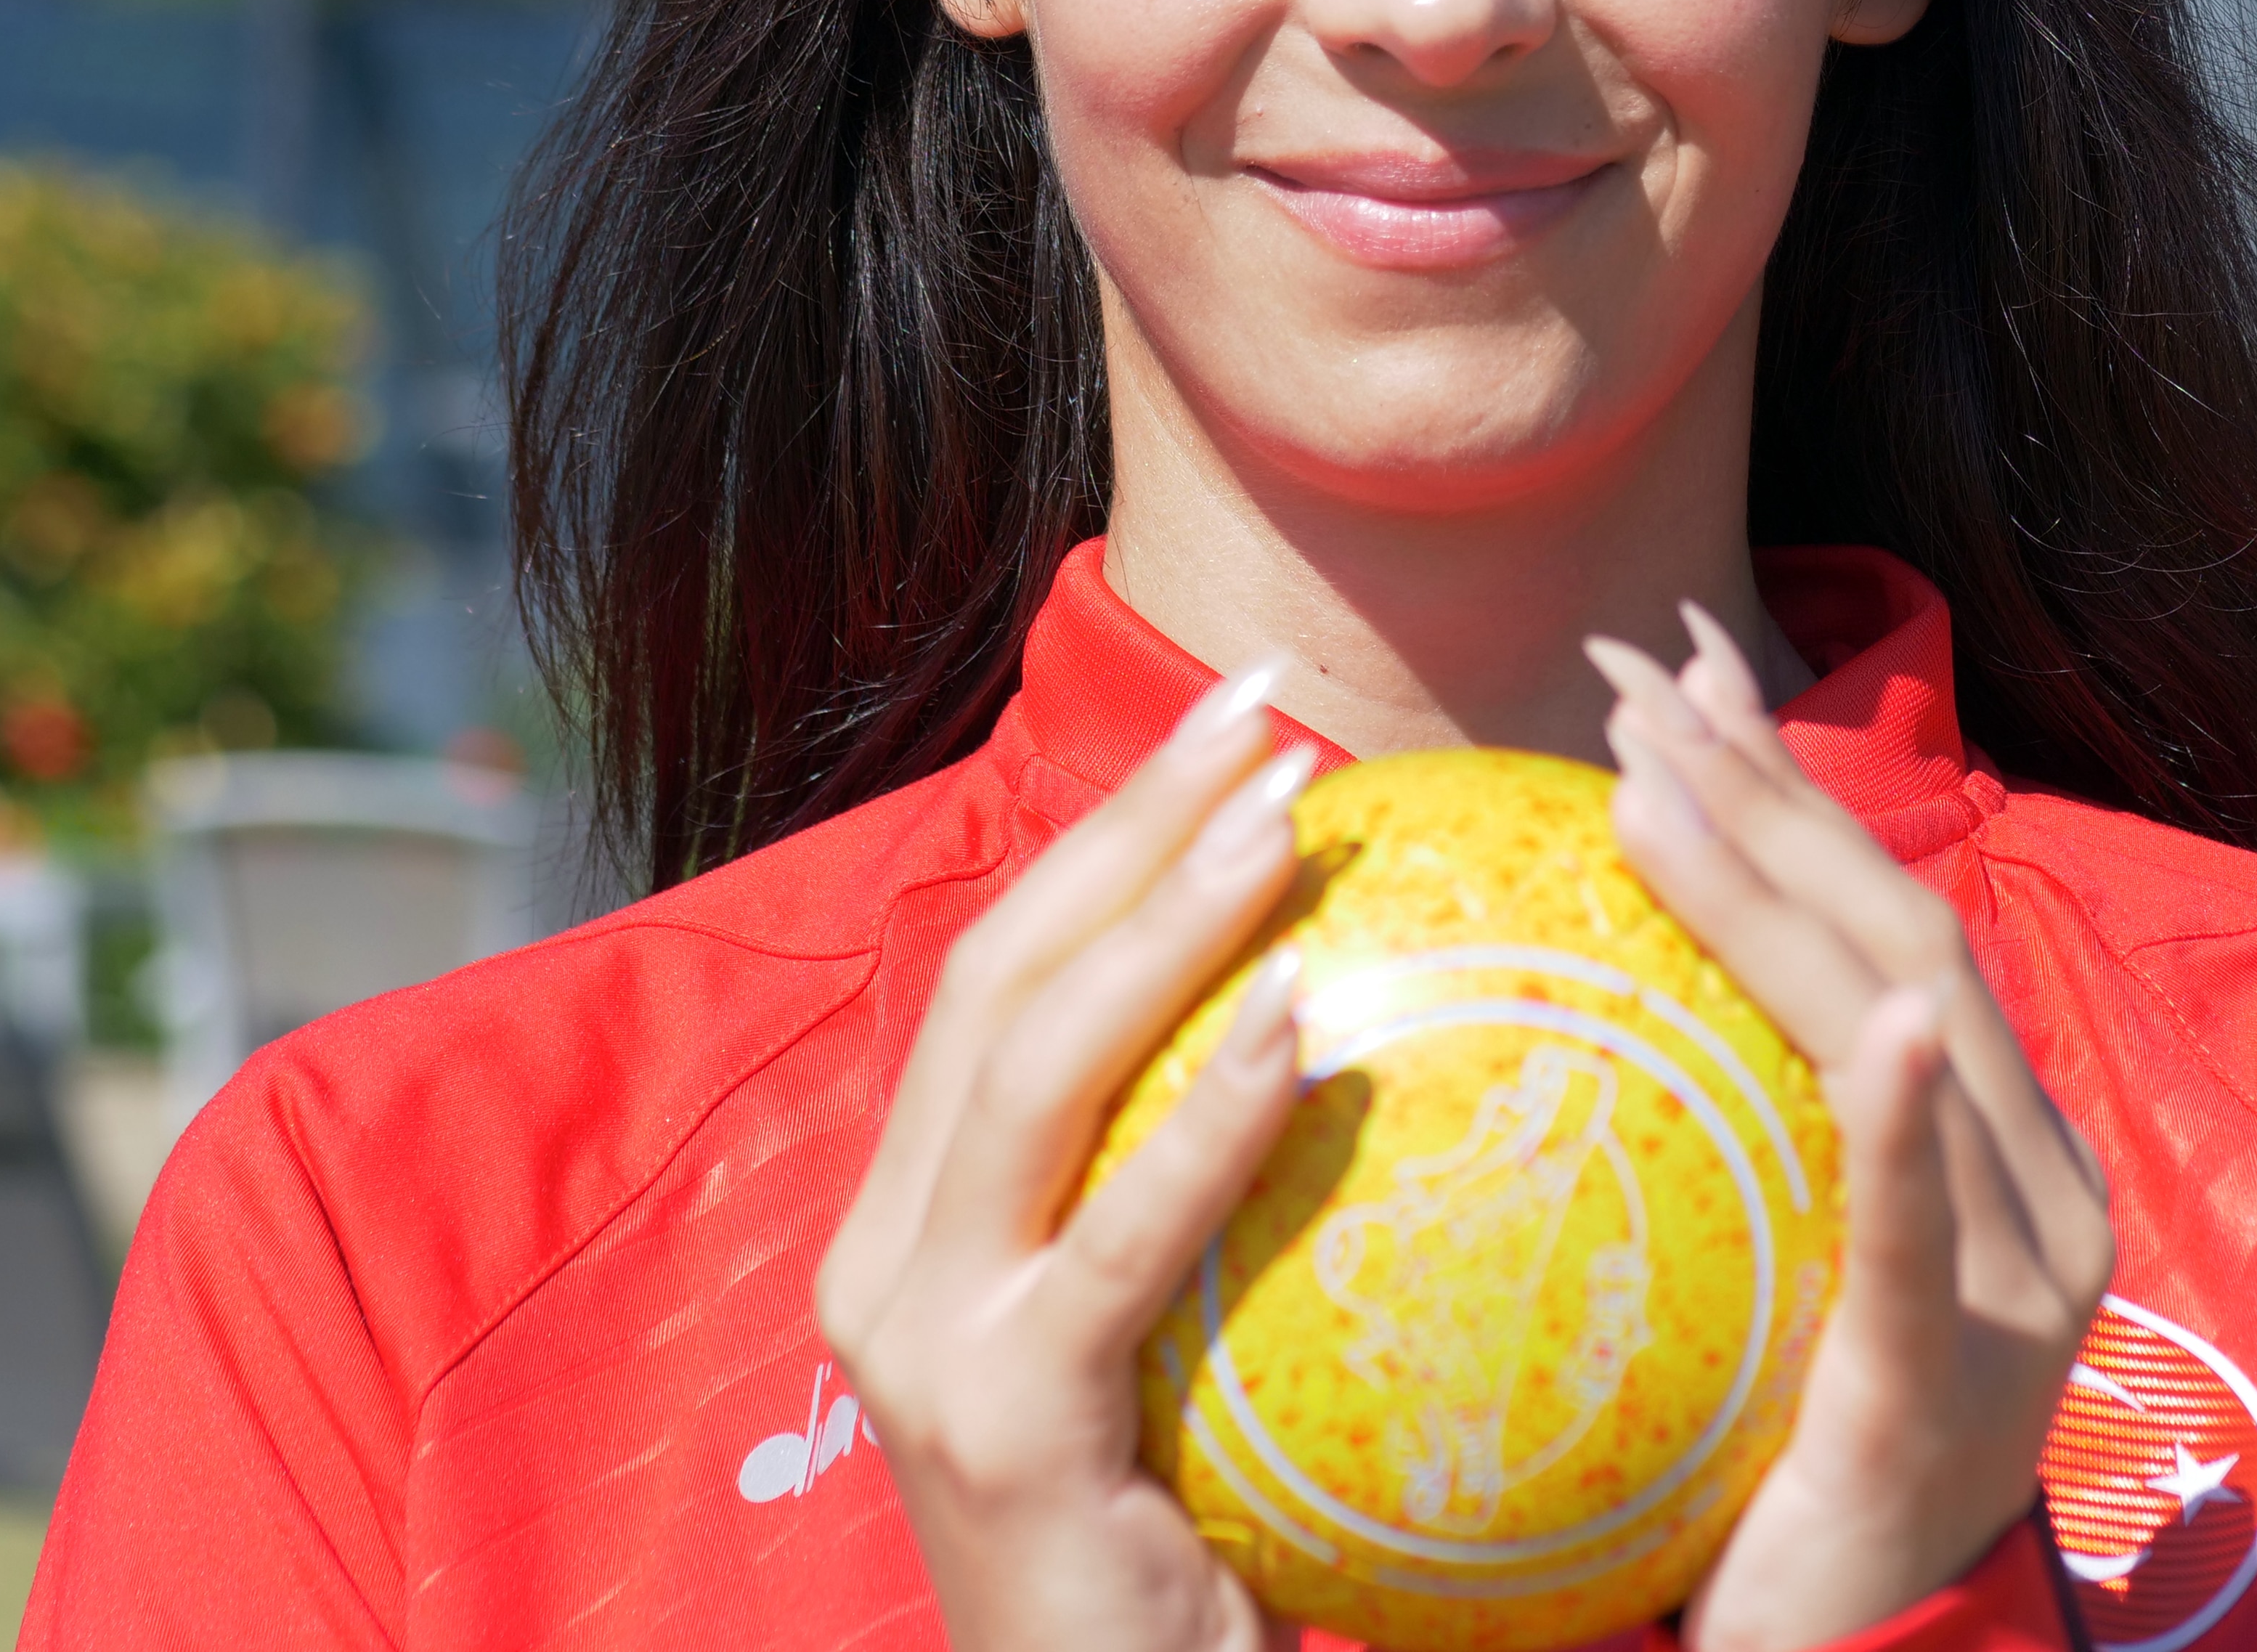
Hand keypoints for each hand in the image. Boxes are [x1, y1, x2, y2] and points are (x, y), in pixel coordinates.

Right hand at [818, 662, 1314, 1651]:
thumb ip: (1212, 1192)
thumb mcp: (1181, 1339)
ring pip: (1033, 1069)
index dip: (1114, 829)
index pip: (1007, 972)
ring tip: (1289, 815)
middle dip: (1130, 822)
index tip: (1246, 723)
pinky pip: (1119, 1243)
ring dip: (1166, 917)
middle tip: (1271, 709)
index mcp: (916, 1224)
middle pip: (1002, 977)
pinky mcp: (1000, 1432)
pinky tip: (1312, 1020)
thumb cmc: (1186, 1547)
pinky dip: (1211, 1120)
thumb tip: (1369, 1011)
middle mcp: (887, 1264)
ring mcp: (923, 1347)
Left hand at [1585, 610, 2112, 1651]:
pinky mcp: (1958, 1385)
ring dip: (1781, 895)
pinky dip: (1910, 1128)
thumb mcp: (1751, 1262)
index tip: (1675, 660)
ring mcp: (2015, 1283)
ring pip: (1913, 1032)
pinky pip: (1927, 1240)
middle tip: (1634, 678)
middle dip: (1768, 791)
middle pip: (1896, 936)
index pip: (1877, 916)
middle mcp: (2032, 1185)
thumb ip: (1716, 1122)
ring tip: (1663, 784)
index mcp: (1990, 1145)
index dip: (1783, 780)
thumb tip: (1566, 975)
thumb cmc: (1763, 1469)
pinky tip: (1893, 1039)